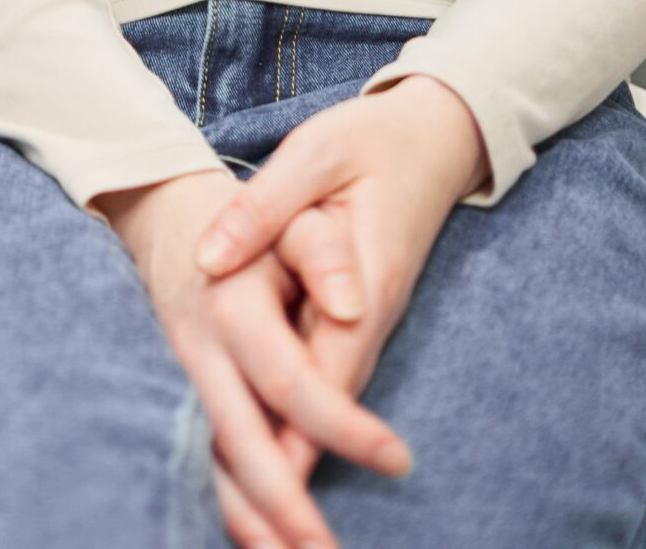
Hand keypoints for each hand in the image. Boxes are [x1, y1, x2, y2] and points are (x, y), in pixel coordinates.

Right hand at [99, 171, 410, 548]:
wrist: (167, 214)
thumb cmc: (249, 218)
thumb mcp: (289, 214)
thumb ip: (323, 253)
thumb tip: (353, 308)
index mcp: (232, 305)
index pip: (291, 382)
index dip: (344, 427)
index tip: (400, 460)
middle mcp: (200, 351)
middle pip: (241, 442)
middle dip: (285, 505)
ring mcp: (184, 378)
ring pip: (213, 464)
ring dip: (251, 522)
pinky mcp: (182, 396)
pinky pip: (205, 460)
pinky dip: (231, 505)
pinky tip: (261, 541)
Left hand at [192, 80, 486, 492]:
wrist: (434, 137)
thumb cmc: (369, 142)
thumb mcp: (314, 154)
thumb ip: (264, 209)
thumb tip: (211, 258)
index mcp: (359, 278)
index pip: (326, 368)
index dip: (298, 429)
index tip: (270, 484)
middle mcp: (365, 312)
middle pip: (330, 402)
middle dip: (298, 470)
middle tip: (276, 540)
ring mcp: (364, 318)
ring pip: (330, 396)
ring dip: (299, 454)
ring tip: (268, 528)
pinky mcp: (356, 315)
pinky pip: (330, 374)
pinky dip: (303, 418)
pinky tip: (274, 456)